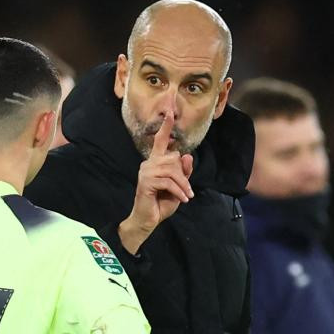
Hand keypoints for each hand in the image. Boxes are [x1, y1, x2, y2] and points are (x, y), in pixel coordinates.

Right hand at [118, 112, 193, 253]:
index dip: (165, 128)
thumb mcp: (178, 187)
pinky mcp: (146, 181)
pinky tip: (183, 199)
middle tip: (188, 191)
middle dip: (183, 175)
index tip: (170, 113)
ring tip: (186, 196)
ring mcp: (145, 171)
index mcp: (156, 163)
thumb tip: (187, 156)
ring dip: (183, 185)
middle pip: (173, 159)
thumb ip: (183, 173)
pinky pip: (168, 181)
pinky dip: (179, 191)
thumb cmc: (161, 203)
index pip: (160, 141)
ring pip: (172, 170)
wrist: (148, 220)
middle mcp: (149, 164)